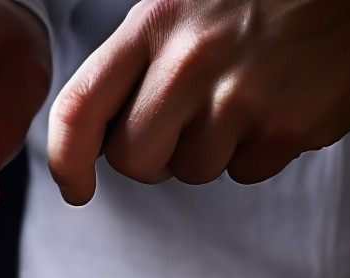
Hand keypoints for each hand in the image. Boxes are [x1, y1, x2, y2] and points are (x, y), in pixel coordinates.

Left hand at [48, 0, 349, 204]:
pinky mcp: (284, 127)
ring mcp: (239, 96)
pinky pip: (244, 173)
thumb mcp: (191, 4)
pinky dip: (259, 150)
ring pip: (189, 172)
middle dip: (153, 156)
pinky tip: (281, 102)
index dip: (65, 161)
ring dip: (212, 150)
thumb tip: (98, 131)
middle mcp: (190, 59)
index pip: (78, 108)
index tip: (75, 187)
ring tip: (249, 93)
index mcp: (157, 21)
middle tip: (189, 121)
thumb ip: (142, 60)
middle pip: (132, 159)